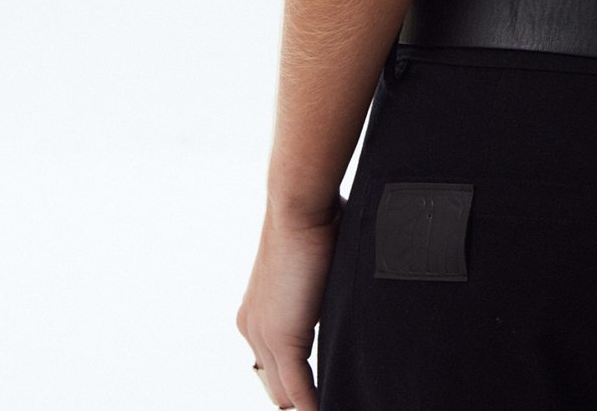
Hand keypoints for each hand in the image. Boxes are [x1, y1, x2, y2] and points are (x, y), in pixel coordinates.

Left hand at [237, 201, 340, 409]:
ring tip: (329, 403)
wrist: (299, 206)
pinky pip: (297, 386)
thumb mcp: (316, 263)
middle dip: (298, 398)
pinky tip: (324, 407)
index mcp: (257, 312)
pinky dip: (312, 402)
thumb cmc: (314, 218)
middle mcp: (253, 328)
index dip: (294, 381)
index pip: (272, 363)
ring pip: (283, 390)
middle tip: (325, 400)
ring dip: (305, 401)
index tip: (316, 391)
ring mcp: (263, 335)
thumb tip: (344, 283)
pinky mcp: (282, 337)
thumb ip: (322, 288)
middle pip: (273, 384)